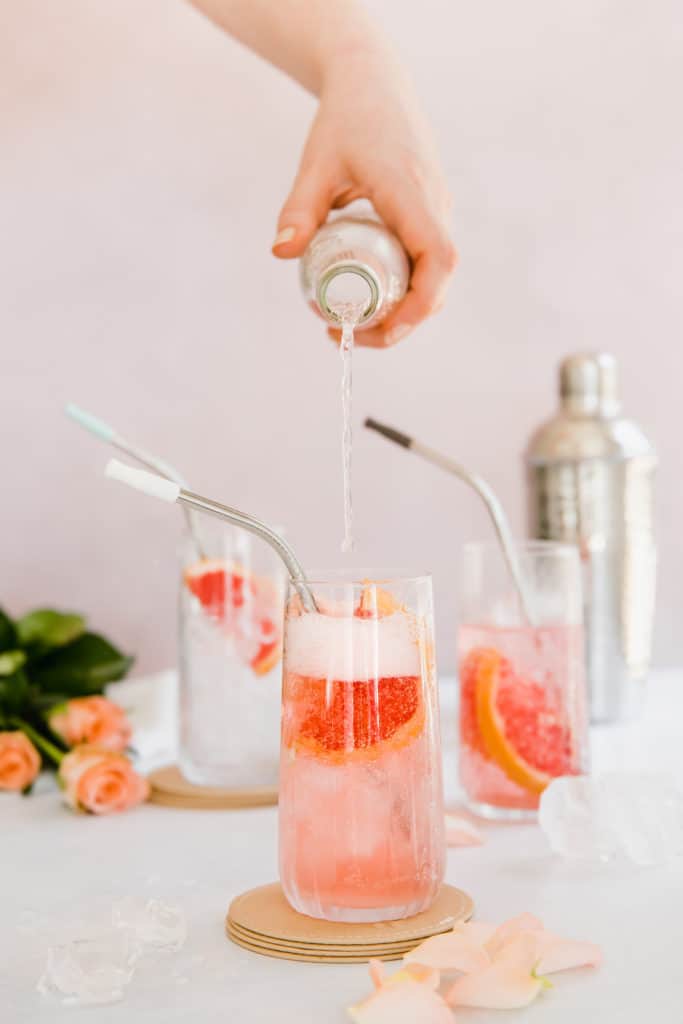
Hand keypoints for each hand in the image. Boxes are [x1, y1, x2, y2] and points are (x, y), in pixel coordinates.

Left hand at [272, 49, 456, 347]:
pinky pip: (426, 260)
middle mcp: (433, 203)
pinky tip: (367, 294)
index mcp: (410, 191)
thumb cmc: (345, 120)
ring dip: (404, 309)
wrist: (373, 83)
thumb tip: (281, 253)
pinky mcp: (430, 212)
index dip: (422, 302)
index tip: (386, 329)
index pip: (437, 258)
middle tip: (352, 336)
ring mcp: (436, 209)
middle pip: (439, 280)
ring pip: (435, 275)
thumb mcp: (315, 165)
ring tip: (354, 324)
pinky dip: (404, 287)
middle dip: (403, 321)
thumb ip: (299, 210)